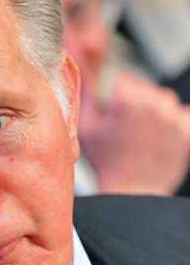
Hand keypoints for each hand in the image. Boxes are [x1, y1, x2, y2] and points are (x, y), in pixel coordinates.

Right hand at [79, 70, 189, 194]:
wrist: (130, 190)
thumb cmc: (105, 162)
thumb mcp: (86, 127)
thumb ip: (86, 96)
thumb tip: (85, 74)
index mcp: (126, 101)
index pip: (124, 78)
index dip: (116, 93)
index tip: (114, 107)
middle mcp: (152, 105)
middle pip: (144, 87)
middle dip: (135, 100)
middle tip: (126, 124)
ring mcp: (172, 118)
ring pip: (163, 98)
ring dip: (154, 109)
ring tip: (142, 130)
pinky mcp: (186, 131)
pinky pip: (182, 113)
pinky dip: (173, 121)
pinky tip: (159, 135)